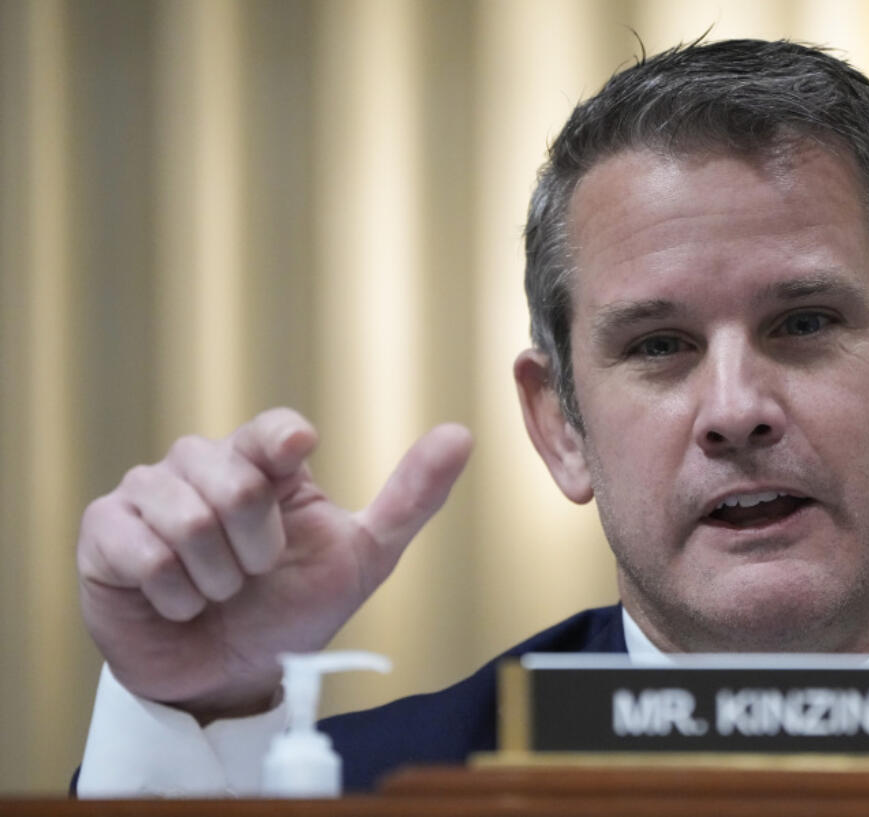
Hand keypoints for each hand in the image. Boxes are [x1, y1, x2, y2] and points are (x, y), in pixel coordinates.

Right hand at [76, 407, 472, 721]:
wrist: (230, 675)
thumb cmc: (293, 609)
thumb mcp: (363, 558)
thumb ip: (410, 498)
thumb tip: (461, 435)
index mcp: (263, 464)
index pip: (273, 428)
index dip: (283, 441)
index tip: (296, 453)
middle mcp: (203, 466)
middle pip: (233, 479)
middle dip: (256, 549)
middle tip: (253, 575)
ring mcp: (148, 494)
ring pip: (188, 517)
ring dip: (216, 578)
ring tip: (216, 591)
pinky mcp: (104, 532)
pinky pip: (141, 550)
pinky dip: (173, 594)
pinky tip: (177, 601)